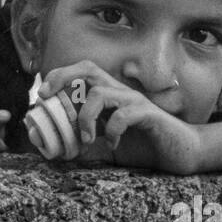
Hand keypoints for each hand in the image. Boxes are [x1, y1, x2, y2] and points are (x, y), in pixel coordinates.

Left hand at [39, 61, 203, 174]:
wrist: (180, 154)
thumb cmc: (143, 147)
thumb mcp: (106, 147)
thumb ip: (84, 145)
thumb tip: (53, 149)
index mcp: (109, 95)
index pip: (81, 72)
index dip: (59, 77)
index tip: (42, 95)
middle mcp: (120, 92)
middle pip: (89, 68)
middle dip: (63, 78)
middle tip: (49, 98)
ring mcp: (135, 102)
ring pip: (100, 93)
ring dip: (85, 116)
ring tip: (87, 139)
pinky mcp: (149, 115)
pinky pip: (124, 114)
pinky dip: (112, 130)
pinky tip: (113, 145)